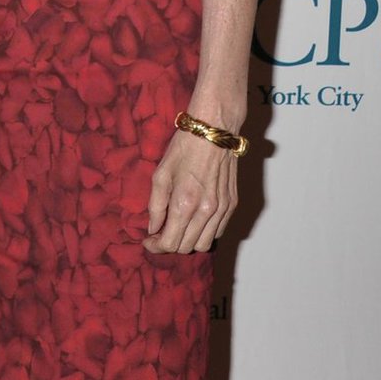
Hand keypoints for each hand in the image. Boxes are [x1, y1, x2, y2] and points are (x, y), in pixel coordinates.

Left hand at [145, 123, 239, 253]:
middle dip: (169, 245)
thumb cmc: (184, 150)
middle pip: (187, 247)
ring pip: (205, 244)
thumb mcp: (160, 175)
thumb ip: (156, 206)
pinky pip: (218, 231)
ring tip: (176, 228)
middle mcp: (206, 211)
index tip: (148, 241)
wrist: (213, 133)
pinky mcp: (232, 205)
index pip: (171, 242)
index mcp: (185, 204)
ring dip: (188, 241)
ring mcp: (222, 209)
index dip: (156, 247)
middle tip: (158, 234)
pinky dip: (204, 233)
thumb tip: (153, 228)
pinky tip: (193, 221)